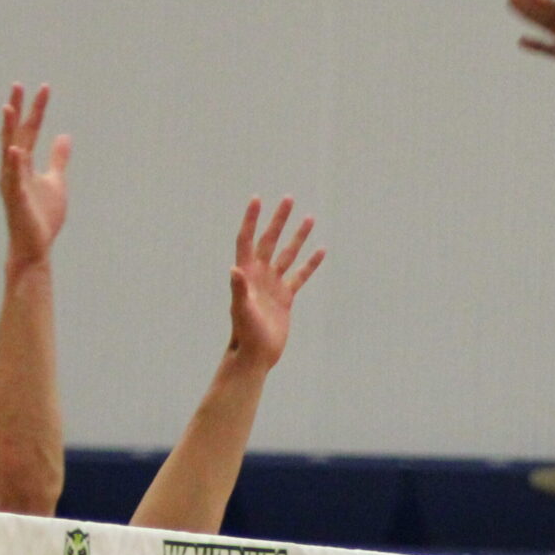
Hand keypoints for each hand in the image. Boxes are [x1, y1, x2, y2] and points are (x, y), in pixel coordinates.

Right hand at [0, 84, 69, 269]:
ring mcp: (12, 182)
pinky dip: (13, 162)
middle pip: (15, 132)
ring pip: (8, 150)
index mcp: (25, 163)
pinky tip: (15, 148)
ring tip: (9, 107)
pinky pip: (13, 178)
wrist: (35, 246)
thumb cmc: (43, 217)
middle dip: (17, 109)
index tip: (44, 88)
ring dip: (9, 129)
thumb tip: (64, 136)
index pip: (31, 130)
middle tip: (18, 84)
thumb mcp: (56, 182)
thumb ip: (58, 159)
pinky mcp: (15, 198)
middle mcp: (14, 167)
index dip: (37, 109)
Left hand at [227, 197, 323, 371]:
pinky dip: (310, 264)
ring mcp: (273, 284)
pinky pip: (300, 276)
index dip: (252, 220)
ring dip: (297, 237)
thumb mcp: (242, 310)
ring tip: (309, 218)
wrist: (256, 354)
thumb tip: (234, 270)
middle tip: (289, 199)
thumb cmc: (245, 333)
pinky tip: (320, 251)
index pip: (248, 239)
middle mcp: (259, 274)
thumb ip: (239, 289)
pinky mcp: (285, 297)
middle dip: (279, 220)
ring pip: (287, 254)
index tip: (258, 199)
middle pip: (270, 240)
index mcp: (247, 273)